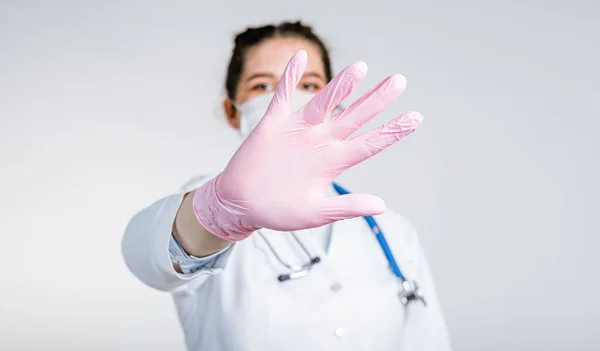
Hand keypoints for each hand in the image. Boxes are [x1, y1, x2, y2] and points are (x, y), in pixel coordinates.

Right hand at [193, 50, 422, 240]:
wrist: (242, 204)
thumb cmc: (277, 211)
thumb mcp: (314, 214)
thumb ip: (346, 208)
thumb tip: (381, 205)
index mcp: (333, 162)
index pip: (370, 143)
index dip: (393, 130)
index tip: (415, 118)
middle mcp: (320, 141)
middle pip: (354, 116)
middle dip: (377, 99)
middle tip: (399, 81)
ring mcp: (298, 130)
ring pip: (324, 102)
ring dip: (341, 85)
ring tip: (361, 67)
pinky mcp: (274, 124)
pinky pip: (283, 96)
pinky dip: (290, 77)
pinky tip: (299, 57)